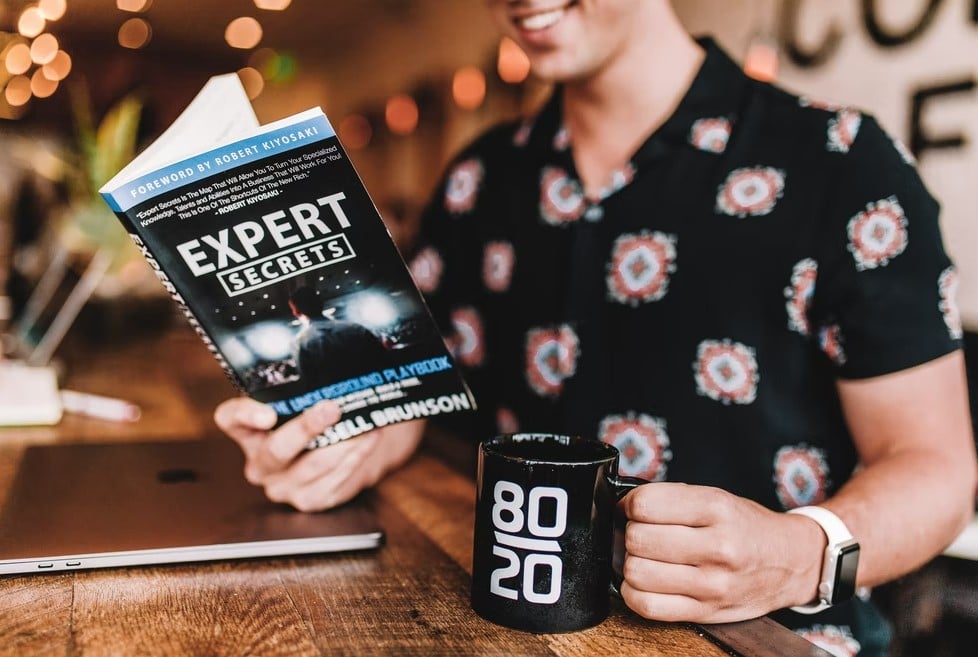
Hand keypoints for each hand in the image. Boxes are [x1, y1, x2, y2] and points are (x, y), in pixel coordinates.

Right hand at [213, 397, 424, 511]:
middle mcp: (260, 463)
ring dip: (342, 443)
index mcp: (248, 430)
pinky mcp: (309, 500)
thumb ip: (307, 389)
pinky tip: (368, 439)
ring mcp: (282, 486)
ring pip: (312, 467)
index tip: (268, 414)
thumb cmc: (316, 417)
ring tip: (363, 423)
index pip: (231, 419)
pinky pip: (332, 482)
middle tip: (332, 409)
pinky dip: (354, 458)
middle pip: (276, 450)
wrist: (342, 449)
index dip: (245, 415)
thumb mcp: (303, 402)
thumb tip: (336, 371)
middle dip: (306, 429)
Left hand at [619, 482, 825, 622]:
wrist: (791, 561)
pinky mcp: (706, 612)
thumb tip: (623, 506)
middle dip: (630, 533)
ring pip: (637, 573)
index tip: (633, 508)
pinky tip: (646, 582)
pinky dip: (634, 593)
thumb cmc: (746, 526)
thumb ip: (671, 498)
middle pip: (637, 539)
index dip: (630, 504)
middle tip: (641, 533)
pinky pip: (648, 606)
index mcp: (717, 509)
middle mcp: (717, 547)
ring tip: (645, 557)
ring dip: (631, 563)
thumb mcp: (716, 497)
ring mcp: (712, 584)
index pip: (646, 504)